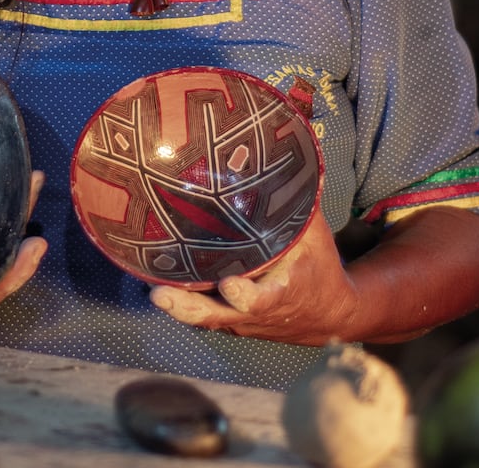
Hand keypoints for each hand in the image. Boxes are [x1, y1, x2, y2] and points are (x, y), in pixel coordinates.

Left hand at [149, 209, 357, 344]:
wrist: (328, 315)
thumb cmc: (318, 266)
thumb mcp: (315, 234)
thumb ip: (299, 201)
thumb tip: (289, 156)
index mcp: (283, 292)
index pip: (262, 300)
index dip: (245, 296)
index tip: (229, 285)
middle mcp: (256, 313)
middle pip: (217, 316)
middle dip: (188, 308)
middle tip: (160, 294)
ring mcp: (239, 320)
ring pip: (204, 318)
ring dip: (177, 306)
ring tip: (150, 287)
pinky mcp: (228, 321)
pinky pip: (203, 313)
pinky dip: (181, 302)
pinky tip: (156, 279)